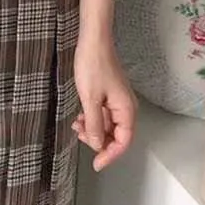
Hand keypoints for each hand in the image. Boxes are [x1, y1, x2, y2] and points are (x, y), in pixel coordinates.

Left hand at [71, 31, 137, 171]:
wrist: (93, 41)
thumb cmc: (93, 65)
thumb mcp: (90, 99)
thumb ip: (95, 125)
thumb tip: (97, 145)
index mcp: (126, 110)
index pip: (123, 142)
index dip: (110, 155)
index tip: (96, 164)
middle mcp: (126, 107)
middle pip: (116, 135)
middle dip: (98, 140)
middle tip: (81, 135)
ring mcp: (118, 101)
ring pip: (108, 125)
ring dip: (93, 129)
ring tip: (77, 124)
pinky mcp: (109, 95)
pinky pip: (103, 114)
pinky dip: (92, 119)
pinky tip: (80, 117)